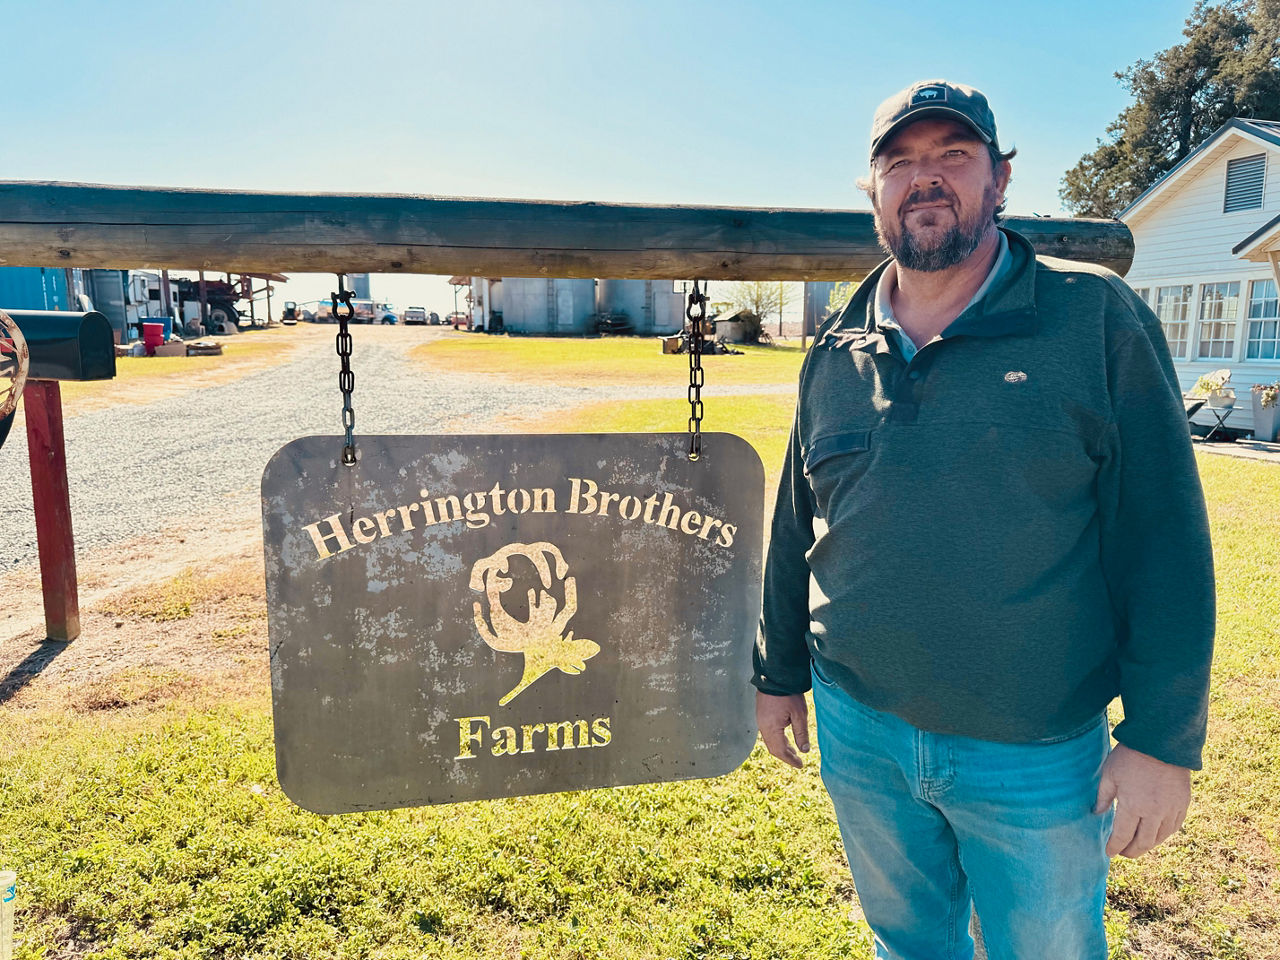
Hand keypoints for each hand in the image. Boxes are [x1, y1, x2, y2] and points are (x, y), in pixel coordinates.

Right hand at [756, 691, 809, 768]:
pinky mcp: (761, 714)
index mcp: (771, 728)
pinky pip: (768, 733)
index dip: (790, 760)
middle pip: (773, 748)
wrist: (775, 675)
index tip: (800, 765)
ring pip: (770, 741)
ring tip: (793, 751)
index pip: (780, 751)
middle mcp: (763, 726)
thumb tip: (804, 750)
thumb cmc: (788, 694)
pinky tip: (785, 738)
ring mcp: (760, 720)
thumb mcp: (799, 714)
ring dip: (781, 748)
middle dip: (785, 756)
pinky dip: (777, 739)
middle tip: (798, 761)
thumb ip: (801, 734)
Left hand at [1094, 742, 1191, 857]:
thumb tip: (1097, 813)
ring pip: (1160, 838)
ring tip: (1137, 845)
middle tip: (1123, 853)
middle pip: (1143, 843)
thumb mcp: (1109, 774)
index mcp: (1133, 806)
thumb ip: (1103, 797)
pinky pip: (1174, 827)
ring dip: (1148, 845)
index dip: (1114, 847)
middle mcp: (1154, 813)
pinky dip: (1163, 834)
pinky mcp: (1183, 804)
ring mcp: (1171, 810)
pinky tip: (1155, 834)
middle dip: (1131, 851)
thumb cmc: (1130, 757)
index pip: (1122, 836)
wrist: (1162, 743)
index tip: (1109, 852)